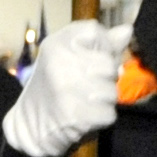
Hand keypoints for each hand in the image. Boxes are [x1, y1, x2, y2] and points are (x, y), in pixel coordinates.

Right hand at [4, 19, 132, 156]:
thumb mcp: (68, 57)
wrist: (29, 125)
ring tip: (85, 102)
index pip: (95, 31)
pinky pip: (109, 114)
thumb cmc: (53, 87)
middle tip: (87, 85)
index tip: (91, 59)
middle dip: (105, 78)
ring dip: (104, 100)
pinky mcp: (76, 116)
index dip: (102, 47)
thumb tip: (127, 31)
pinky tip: (85, 116)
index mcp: (56, 44)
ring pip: (112, 91)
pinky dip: (101, 118)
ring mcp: (68, 90)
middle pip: (109, 64)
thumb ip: (100, 43)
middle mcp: (60, 63)